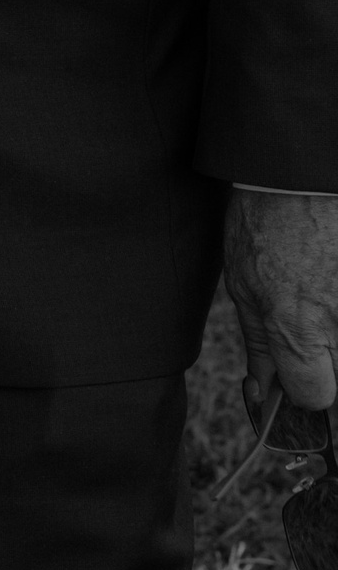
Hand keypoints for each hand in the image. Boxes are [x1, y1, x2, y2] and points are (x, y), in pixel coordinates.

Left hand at [223, 187, 337, 427]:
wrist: (297, 173)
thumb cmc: (264, 223)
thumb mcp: (242, 285)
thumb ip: (260, 345)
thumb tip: (262, 390)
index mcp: (296, 328)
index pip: (315, 395)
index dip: (302, 388)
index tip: (295, 373)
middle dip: (326, 366)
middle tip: (310, 331)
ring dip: (336, 334)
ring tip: (319, 295)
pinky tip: (330, 281)